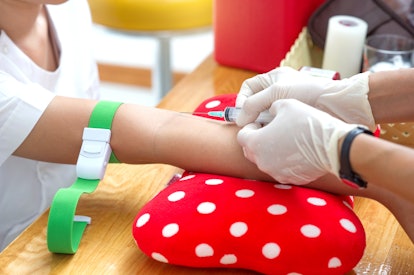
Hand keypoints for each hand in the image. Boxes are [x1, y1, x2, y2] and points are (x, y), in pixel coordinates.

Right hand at [236, 67, 374, 130]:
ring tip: (264, 130)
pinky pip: (277, 122)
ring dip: (262, 122)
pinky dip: (273, 127)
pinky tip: (275, 132)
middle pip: (256, 101)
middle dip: (251, 114)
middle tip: (251, 125)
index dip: (242, 100)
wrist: (336, 104)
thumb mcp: (276, 93)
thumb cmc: (308, 92)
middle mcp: (279, 88)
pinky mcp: (294, 115)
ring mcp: (286, 102)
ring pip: (265, 114)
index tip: (243, 115)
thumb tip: (240, 120)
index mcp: (274, 77)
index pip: (249, 87)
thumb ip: (253, 104)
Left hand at [237, 99, 357, 184]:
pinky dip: (282, 160)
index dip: (250, 127)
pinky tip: (295, 150)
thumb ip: (269, 108)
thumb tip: (269, 112)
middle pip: (250, 150)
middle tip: (270, 130)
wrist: (333, 145)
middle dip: (256, 140)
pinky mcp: (289, 179)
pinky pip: (279, 168)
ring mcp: (275, 172)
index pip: (242, 136)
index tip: (261, 122)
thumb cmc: (306, 122)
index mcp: (256, 143)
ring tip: (284, 139)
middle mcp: (261, 161)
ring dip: (269, 150)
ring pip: (264, 160)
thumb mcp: (284, 103)